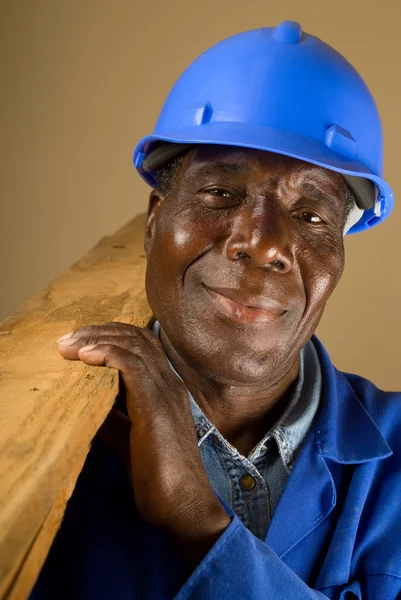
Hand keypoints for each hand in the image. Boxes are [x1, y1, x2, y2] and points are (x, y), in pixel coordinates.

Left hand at [56, 322, 230, 562]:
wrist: (183, 504)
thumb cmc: (158, 476)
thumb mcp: (128, 440)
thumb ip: (112, 418)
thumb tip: (85, 404)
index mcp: (165, 388)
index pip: (142, 345)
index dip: (110, 336)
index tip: (78, 343)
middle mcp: (169, 382)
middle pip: (136, 337)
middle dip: (98, 331)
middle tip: (66, 340)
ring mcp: (165, 390)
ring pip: (133, 345)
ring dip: (96, 339)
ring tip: (67, 346)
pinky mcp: (156, 404)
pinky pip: (132, 365)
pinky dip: (107, 354)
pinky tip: (85, 357)